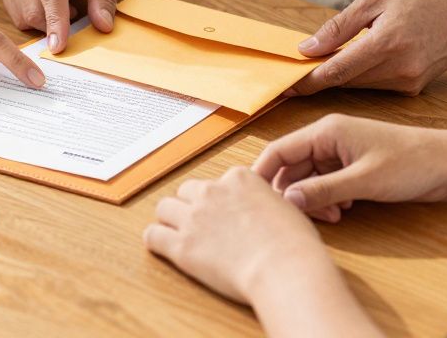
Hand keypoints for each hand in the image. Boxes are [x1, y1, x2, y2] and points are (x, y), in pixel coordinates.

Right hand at [0, 0, 123, 52]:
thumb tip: (103, 25)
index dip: (55, 21)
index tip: (58, 46)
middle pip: (32, 8)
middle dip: (53, 25)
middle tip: (76, 14)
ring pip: (22, 15)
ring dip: (45, 22)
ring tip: (64, 5)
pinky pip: (16, 15)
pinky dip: (34, 19)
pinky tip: (48, 5)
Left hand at [143, 167, 343, 304]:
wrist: (284, 267)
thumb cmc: (293, 243)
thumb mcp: (285, 207)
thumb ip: (265, 202)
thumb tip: (264, 209)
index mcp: (238, 179)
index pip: (216, 182)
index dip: (218, 199)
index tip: (223, 213)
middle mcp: (212, 192)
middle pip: (186, 191)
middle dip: (190, 206)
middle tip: (199, 225)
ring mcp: (194, 218)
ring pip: (164, 208)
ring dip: (170, 220)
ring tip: (178, 235)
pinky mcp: (182, 246)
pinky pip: (153, 236)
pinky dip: (155, 240)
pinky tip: (163, 248)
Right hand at [253, 114, 446, 220]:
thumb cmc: (412, 163)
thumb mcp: (363, 181)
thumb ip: (322, 191)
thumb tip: (286, 202)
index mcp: (326, 131)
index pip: (278, 150)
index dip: (263, 175)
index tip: (253, 202)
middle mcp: (328, 138)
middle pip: (291, 167)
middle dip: (293, 193)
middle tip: (306, 218)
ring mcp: (340, 152)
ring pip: (308, 177)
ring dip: (313, 199)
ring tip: (333, 215)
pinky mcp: (352, 165)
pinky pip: (325, 182)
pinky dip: (328, 198)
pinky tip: (343, 209)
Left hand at [290, 0, 446, 95]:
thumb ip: (340, 26)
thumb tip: (308, 47)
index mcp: (387, 43)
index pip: (337, 71)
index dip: (307, 80)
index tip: (285, 86)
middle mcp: (399, 68)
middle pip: (344, 81)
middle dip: (319, 76)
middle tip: (295, 70)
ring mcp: (408, 83)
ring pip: (358, 86)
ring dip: (340, 75)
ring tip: (326, 59)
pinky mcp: (413, 90)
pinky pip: (375, 86)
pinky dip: (361, 76)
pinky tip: (360, 60)